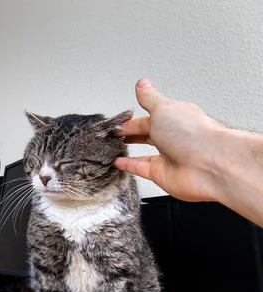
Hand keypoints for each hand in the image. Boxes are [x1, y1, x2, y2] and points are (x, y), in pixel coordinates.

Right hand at [114, 79, 226, 201]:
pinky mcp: (163, 174)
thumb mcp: (163, 109)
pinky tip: (118, 163)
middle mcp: (173, 137)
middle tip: (115, 133)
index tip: (117, 121)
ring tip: (115, 147)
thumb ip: (149, 98)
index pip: (149, 116)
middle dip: (131, 132)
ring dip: (130, 150)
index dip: (132, 118)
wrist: (209, 165)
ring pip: (145, 152)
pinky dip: (129, 166)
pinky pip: (142, 169)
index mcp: (175, 117)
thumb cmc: (194, 135)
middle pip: (148, 133)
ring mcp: (169, 156)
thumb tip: (142, 84)